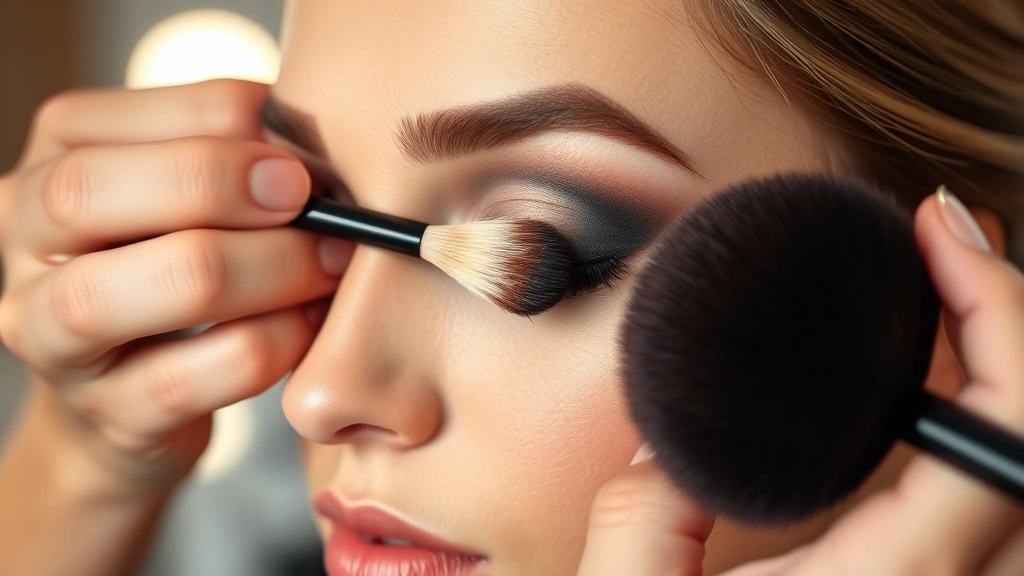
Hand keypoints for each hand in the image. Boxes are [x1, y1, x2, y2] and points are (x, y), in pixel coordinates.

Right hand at [0, 79, 349, 491]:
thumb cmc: (180, 268)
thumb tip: (315, 140)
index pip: (115, 118)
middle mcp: (25, 240)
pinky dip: (268, 345)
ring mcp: (51, 335)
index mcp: (53, 159)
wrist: (138, 396)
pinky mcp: (106, 411)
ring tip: (328, 265)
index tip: (301, 148)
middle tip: (309, 201)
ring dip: (259, 271)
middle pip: (86, 192)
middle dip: (215, 184)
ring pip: (121, 291)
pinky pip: (184, 379)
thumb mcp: (192, 197)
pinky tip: (312, 327)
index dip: (222, 120)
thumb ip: (235, 154)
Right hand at [577, 188, 1023, 575]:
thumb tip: (677, 440)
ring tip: (948, 307)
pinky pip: (999, 522)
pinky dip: (988, 439)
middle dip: (1017, 325)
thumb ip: (649, 518)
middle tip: (950, 251)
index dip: (998, 312)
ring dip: (1005, 381)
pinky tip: (931, 404)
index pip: (1003, 437)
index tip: (936, 228)